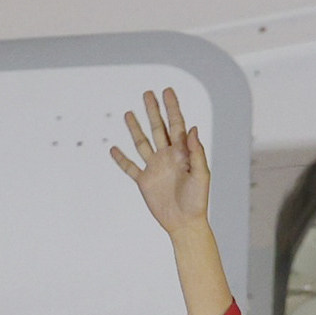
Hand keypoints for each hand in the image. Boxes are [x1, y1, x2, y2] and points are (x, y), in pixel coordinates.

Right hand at [110, 87, 211, 236]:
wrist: (185, 223)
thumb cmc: (198, 201)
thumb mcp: (201, 175)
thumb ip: (197, 152)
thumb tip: (192, 128)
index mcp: (182, 154)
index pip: (176, 125)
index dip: (172, 108)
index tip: (167, 91)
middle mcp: (167, 157)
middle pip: (158, 128)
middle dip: (153, 111)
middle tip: (148, 93)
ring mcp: (155, 168)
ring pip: (142, 143)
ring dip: (135, 128)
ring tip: (128, 112)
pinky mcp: (144, 181)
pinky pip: (130, 167)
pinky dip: (121, 158)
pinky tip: (113, 148)